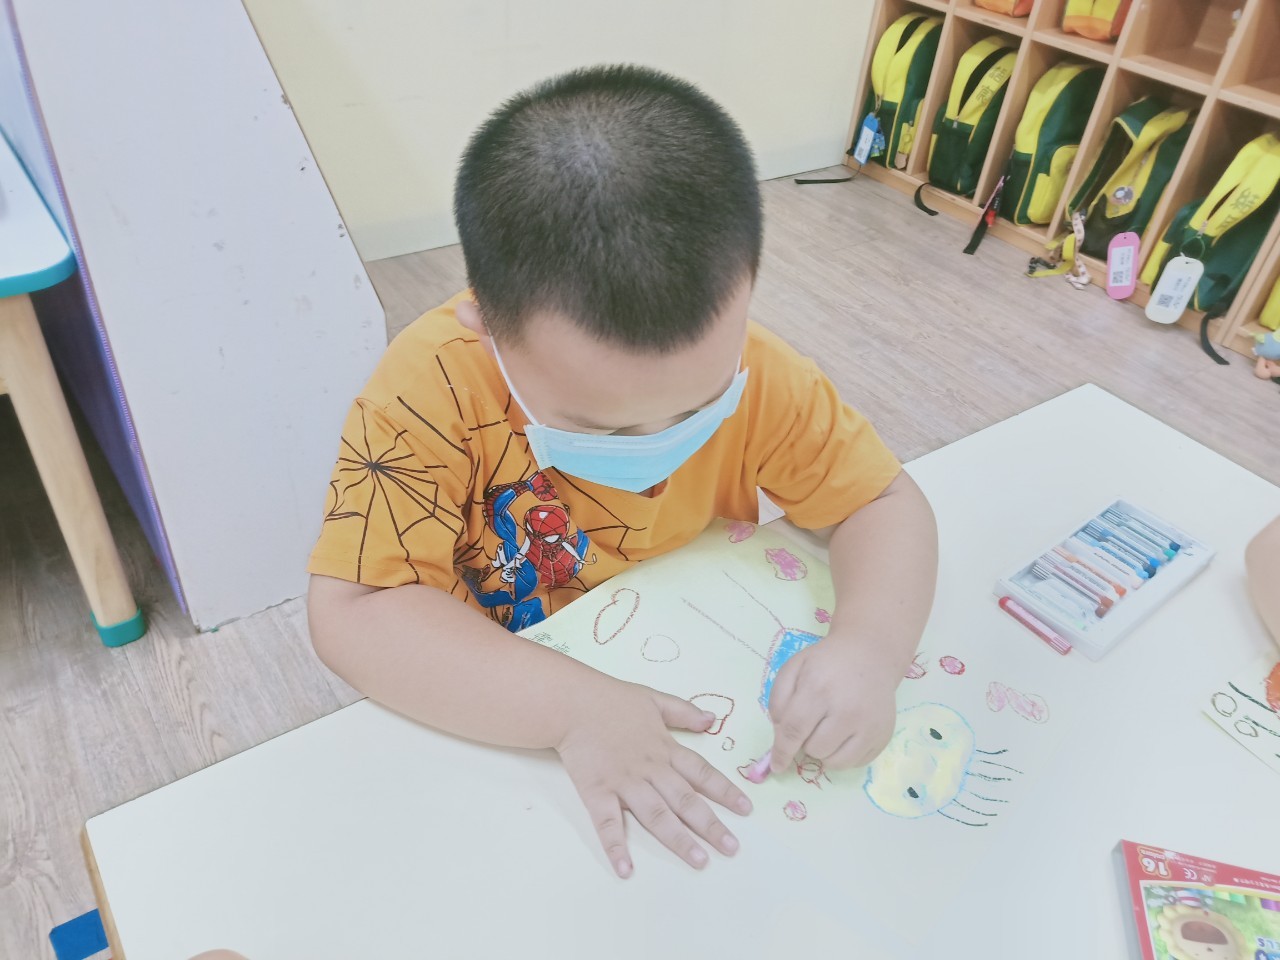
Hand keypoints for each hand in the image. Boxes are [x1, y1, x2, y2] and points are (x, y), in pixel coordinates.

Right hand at [556, 681, 752, 877]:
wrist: (571, 702)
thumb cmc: (610, 699)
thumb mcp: (653, 699)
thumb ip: (683, 711)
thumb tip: (712, 719)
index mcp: (664, 748)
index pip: (701, 773)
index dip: (725, 791)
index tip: (745, 809)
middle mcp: (650, 769)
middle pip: (685, 800)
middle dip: (711, 825)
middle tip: (732, 848)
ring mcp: (624, 782)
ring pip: (656, 815)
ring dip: (678, 839)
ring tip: (699, 861)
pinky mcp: (597, 792)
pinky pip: (607, 823)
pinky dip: (616, 846)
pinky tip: (625, 869)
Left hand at [766, 633, 899, 772]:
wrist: (870, 655)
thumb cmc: (827, 662)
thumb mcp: (794, 668)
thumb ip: (778, 700)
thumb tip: (779, 735)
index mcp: (819, 688)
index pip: (794, 730)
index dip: (782, 751)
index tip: (776, 766)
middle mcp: (847, 710)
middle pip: (814, 749)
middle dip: (806, 741)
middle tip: (813, 722)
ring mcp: (869, 726)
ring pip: (834, 762)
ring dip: (824, 751)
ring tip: (828, 728)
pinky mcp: (883, 737)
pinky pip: (855, 764)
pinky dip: (844, 754)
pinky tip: (845, 733)